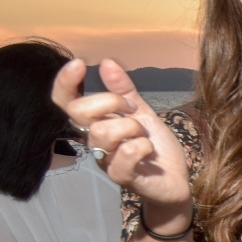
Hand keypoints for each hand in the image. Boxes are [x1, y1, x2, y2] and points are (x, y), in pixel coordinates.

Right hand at [54, 58, 191, 214]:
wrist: (176, 180)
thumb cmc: (155, 147)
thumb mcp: (143, 113)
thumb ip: (124, 90)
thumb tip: (106, 62)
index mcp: (95, 124)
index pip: (66, 102)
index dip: (65, 83)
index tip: (79, 64)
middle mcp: (94, 142)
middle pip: (79, 112)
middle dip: (110, 102)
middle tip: (134, 110)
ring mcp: (105, 160)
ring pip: (102, 132)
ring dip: (131, 127)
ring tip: (143, 136)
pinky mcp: (122, 176)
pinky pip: (125, 154)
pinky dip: (141, 146)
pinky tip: (148, 150)